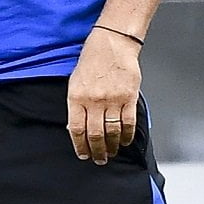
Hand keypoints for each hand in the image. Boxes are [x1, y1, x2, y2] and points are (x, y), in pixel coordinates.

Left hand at [65, 27, 141, 164]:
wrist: (111, 44)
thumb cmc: (91, 61)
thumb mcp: (75, 82)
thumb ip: (76, 105)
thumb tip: (76, 129)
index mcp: (76, 97)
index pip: (76, 129)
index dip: (80, 146)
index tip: (83, 155)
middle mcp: (93, 101)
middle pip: (95, 134)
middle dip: (97, 151)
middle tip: (99, 160)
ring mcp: (112, 99)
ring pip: (112, 131)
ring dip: (112, 146)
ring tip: (112, 153)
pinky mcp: (129, 97)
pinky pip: (128, 122)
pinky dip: (127, 135)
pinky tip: (125, 141)